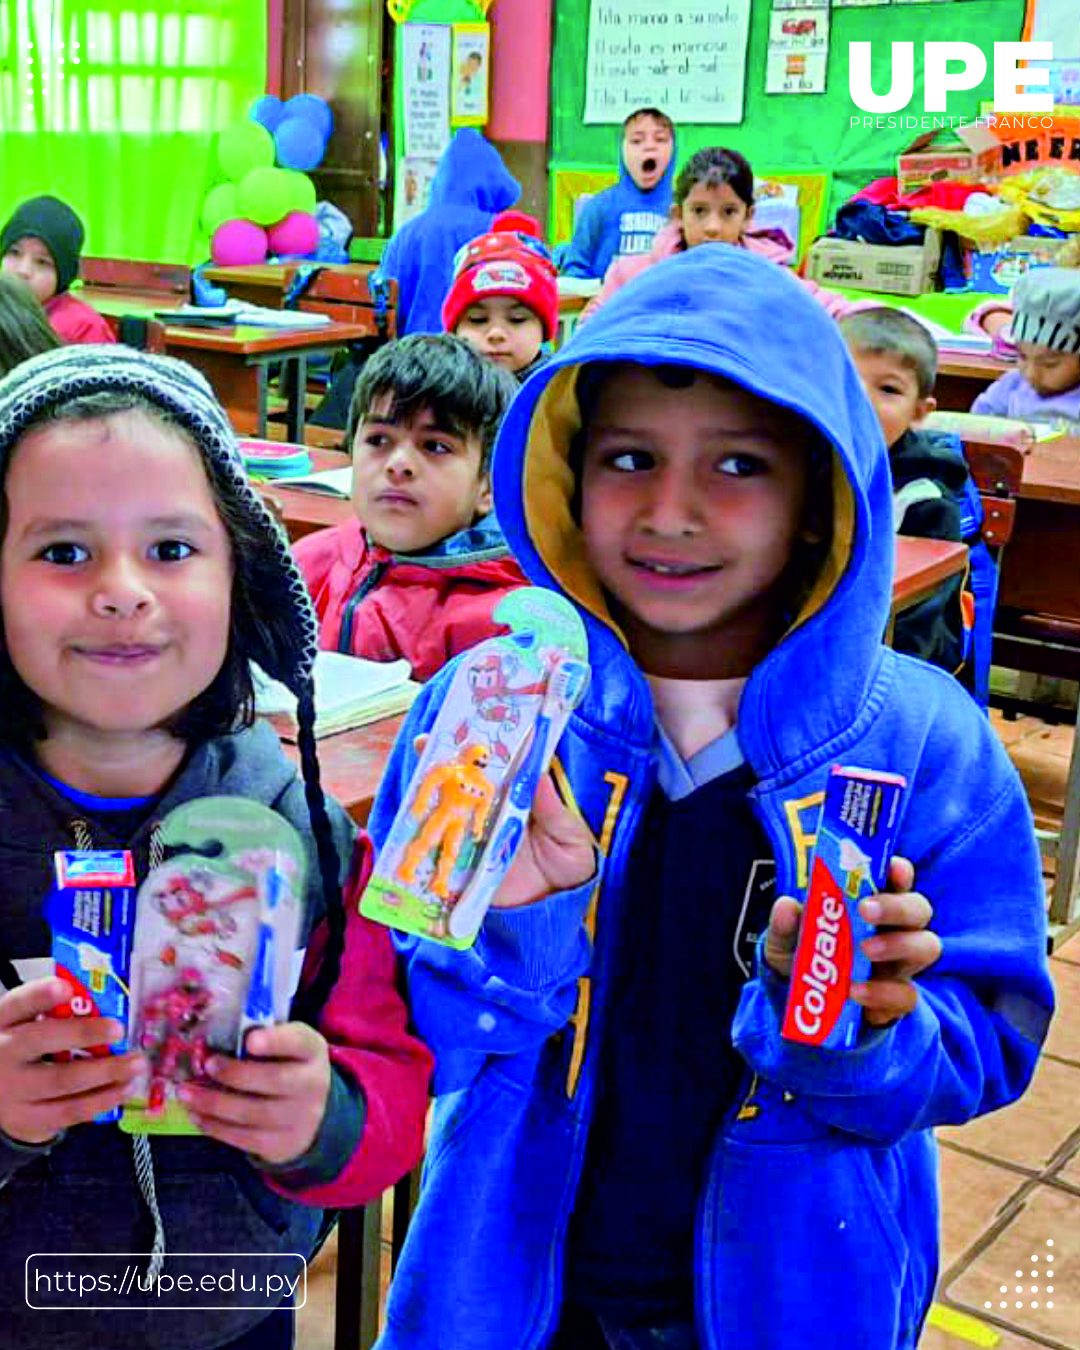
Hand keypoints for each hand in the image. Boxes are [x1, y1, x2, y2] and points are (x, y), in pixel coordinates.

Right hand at [0, 979, 144, 1143]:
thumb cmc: (24, 1050)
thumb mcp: (27, 1025)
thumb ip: (57, 1013)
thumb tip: (107, 1002)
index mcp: (5, 1022)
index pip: (20, 1003)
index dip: (41, 995)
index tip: (66, 988)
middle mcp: (4, 1053)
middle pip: (41, 1041)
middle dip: (83, 1033)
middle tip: (118, 1029)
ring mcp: (13, 1090)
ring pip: (62, 1080)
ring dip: (105, 1071)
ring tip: (136, 1063)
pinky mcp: (27, 1119)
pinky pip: (69, 1110)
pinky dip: (101, 1100)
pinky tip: (123, 1089)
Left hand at [179, 1022, 331, 1165]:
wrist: (312, 1113)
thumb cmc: (287, 1068)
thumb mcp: (284, 1046)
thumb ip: (259, 1038)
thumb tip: (213, 1040)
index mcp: (312, 1050)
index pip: (298, 1041)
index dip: (275, 1041)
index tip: (250, 1040)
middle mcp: (312, 1084)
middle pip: (274, 1080)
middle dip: (236, 1073)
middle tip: (208, 1065)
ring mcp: (300, 1119)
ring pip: (253, 1113)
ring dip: (214, 1103)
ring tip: (186, 1094)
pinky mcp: (281, 1145)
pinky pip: (244, 1139)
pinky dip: (215, 1127)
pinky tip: (197, 1115)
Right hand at [410, 734, 595, 910]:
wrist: (552, 914)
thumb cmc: (567, 868)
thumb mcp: (569, 837)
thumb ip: (553, 810)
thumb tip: (538, 775)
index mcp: (519, 799)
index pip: (501, 766)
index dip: (486, 745)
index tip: (470, 726)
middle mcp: (492, 812)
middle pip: (465, 781)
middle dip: (444, 761)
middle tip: (426, 742)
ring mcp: (473, 837)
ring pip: (446, 809)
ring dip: (427, 792)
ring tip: (414, 778)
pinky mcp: (461, 865)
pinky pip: (438, 847)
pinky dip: (422, 836)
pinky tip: (409, 823)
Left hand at [764, 856, 941, 1027]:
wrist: (806, 1008)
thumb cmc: (804, 959)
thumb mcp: (785, 942)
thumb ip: (785, 925)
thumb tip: (786, 905)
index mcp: (871, 904)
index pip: (896, 879)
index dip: (899, 871)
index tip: (892, 866)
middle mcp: (894, 930)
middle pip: (919, 908)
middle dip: (896, 906)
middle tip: (866, 909)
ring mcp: (900, 965)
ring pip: (926, 946)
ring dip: (898, 944)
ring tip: (866, 949)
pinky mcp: (898, 999)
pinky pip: (906, 993)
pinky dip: (881, 992)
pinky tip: (854, 991)